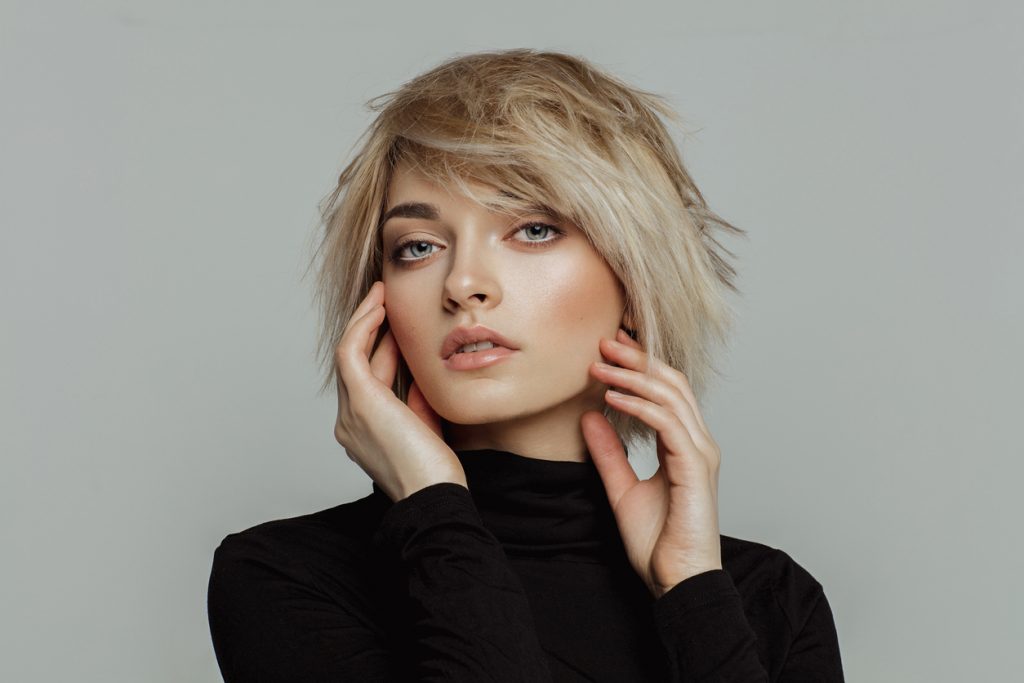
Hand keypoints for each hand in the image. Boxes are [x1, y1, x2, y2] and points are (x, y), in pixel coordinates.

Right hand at [333, 280, 466, 501]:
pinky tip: (379, 307)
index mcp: (363, 430)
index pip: (369, 378)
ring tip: (381, 293)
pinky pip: (351, 352)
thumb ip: (416, 399)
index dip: (382, 347)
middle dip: (370, 326)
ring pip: (348, 352)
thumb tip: (417, 370)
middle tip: (385, 297)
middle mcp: (349, 421)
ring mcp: (350, 412)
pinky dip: (363, 326)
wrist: (433, 496)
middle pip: (356, 362)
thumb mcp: (425, 425)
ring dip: (364, 319)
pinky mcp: (360, 402)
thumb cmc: (436, 472)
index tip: (400, 324)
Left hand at [581, 328, 722, 598]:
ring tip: (600, 365)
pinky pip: (667, 424)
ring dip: (633, 376)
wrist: (676, 581)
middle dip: (638, 359)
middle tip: (604, 341)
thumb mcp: (622, 489)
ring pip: (671, 396)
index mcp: (685, 446)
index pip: (667, 391)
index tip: (608, 350)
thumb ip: (608, 453)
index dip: (640, 366)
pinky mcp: (695, 469)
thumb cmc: (658, 543)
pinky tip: (612, 398)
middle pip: (672, 383)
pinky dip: (639, 406)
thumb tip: (590, 417)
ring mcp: (700, 454)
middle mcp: (698, 443)